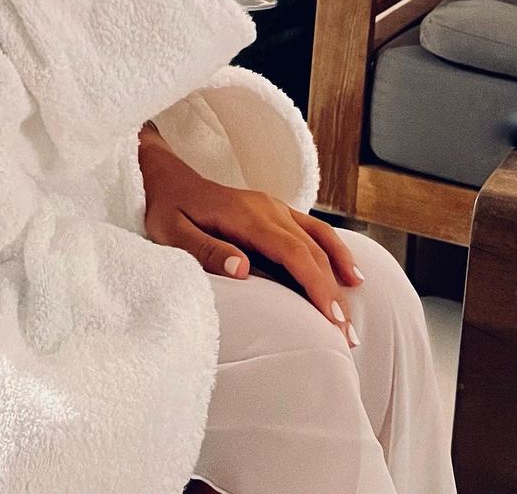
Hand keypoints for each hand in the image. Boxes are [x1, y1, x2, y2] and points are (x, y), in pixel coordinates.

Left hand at [138, 132, 363, 347]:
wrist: (165, 178)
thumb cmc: (166, 210)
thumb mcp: (173, 233)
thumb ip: (206, 251)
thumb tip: (244, 269)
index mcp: (246, 216)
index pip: (293, 253)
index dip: (317, 285)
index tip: (332, 320)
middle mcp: (267, 208)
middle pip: (312, 251)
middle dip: (333, 294)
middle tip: (347, 338)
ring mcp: (274, 207)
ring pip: (319, 240)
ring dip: (339, 276)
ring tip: (351, 317)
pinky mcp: (275, 211)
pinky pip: (314, 230)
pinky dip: (336, 251)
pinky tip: (350, 275)